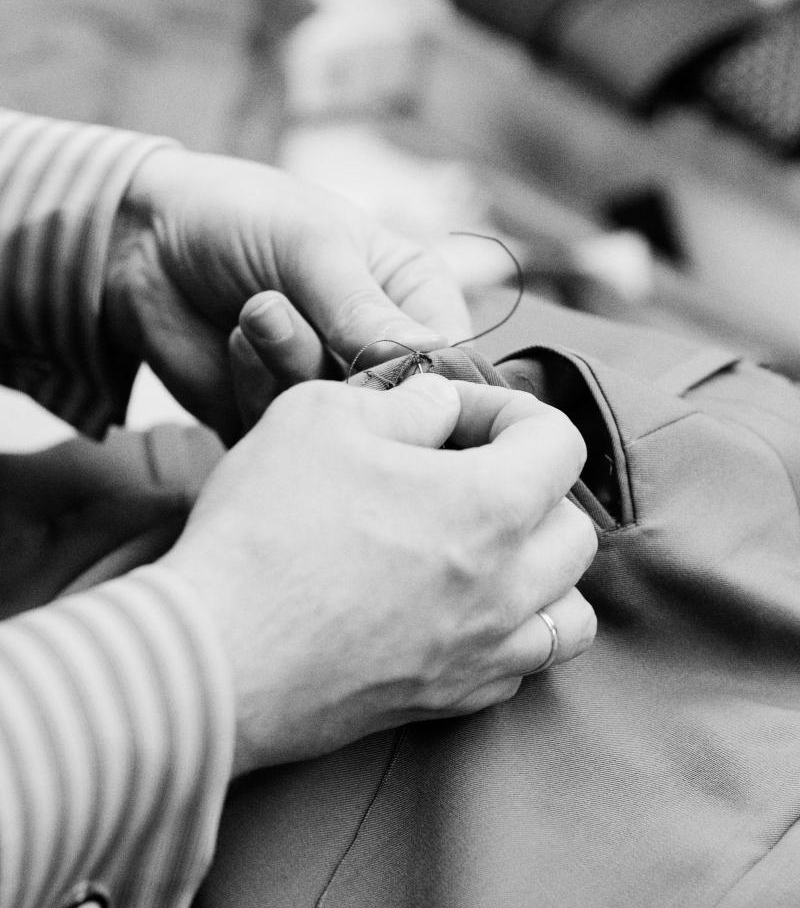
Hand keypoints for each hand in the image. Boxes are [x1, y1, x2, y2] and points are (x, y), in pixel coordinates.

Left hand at [105, 148, 470, 440]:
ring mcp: (330, 390)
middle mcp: (381, 351)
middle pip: (397, 406)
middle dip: (341, 372)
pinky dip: (255, 389)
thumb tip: (426, 362)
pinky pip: (287, 435)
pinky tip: (236, 340)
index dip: (428, 382)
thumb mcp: (311, 243)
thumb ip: (363, 306)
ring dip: (287, 369)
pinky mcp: (280, 421)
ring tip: (256, 310)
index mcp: (413, 297)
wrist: (144, 241)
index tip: (379, 370)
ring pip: (339, 425)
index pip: (453, 363)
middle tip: (280, 312)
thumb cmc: (241, 217)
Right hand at [162, 374, 596, 775]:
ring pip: (569, 613)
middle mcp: (507, 588)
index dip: (508, 410)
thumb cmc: (264, 527)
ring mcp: (481, 654)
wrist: (211, 656)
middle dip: (532, 486)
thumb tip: (440, 406)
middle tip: (463, 475)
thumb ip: (405, 401)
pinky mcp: (445, 701)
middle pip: (576, 528)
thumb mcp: (322, 415)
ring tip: (484, 549)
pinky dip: (508, 632)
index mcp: (492, 506)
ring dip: (543, 570)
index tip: (451, 415)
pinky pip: (518, 668)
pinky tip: (455, 610)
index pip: (561, 441)